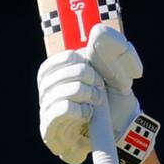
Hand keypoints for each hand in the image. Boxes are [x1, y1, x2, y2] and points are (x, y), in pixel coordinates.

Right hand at [37, 25, 143, 163]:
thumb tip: (99, 31)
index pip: (68, 56)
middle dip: (93, 81)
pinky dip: (81, 110)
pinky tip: (87, 115)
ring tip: (95, 105)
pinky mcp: (48, 128)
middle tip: (99, 92)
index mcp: (56, 70)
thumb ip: (111, 49)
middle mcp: (46, 87)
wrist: (118, 131)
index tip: (97, 74)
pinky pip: (62, 109)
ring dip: (90, 97)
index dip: (88, 64)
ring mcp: (45, 107)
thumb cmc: (112, 100)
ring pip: (68, 90)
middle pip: (71, 72)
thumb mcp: (116, 72)